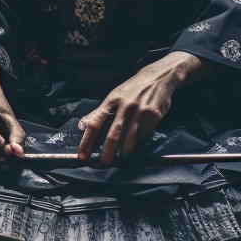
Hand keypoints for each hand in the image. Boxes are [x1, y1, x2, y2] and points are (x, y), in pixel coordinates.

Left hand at [77, 52, 211, 163]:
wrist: (158, 77)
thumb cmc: (132, 89)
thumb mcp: (114, 96)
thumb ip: (99, 112)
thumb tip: (82, 126)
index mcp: (112, 100)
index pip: (96, 123)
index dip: (87, 140)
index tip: (83, 155)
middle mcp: (126, 105)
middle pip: (113, 134)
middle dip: (107, 151)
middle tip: (104, 162)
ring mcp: (141, 111)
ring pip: (130, 137)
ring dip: (124, 150)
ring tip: (121, 155)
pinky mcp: (154, 115)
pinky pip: (144, 134)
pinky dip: (138, 141)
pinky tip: (136, 142)